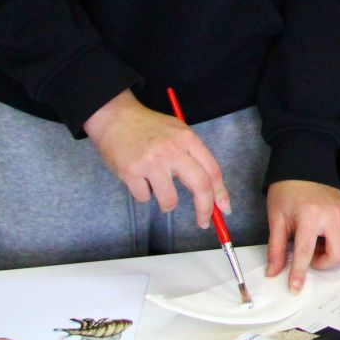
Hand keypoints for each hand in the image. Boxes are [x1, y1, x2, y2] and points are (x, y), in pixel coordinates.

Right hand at [83, 90, 229, 229]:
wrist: (115, 117)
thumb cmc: (148, 127)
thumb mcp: (177, 132)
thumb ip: (193, 156)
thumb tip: (210, 190)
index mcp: (187, 139)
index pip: (212, 170)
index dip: (221, 193)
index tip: (224, 208)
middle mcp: (172, 150)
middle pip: (200, 186)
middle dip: (205, 209)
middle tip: (204, 221)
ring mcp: (151, 162)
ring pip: (170, 200)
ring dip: (167, 204)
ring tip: (159, 189)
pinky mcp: (131, 172)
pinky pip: (144, 198)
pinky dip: (143, 193)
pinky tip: (138, 178)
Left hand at [265, 180, 339, 290]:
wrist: (303, 170)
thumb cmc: (288, 194)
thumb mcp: (276, 220)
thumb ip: (276, 248)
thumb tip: (273, 272)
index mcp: (310, 216)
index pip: (306, 252)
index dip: (300, 272)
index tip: (296, 288)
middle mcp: (333, 214)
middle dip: (326, 263)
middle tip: (313, 256)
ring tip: (325, 246)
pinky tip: (335, 240)